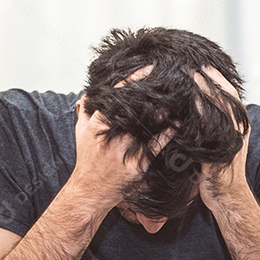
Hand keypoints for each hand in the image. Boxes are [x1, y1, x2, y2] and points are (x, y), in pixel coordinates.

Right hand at [71, 65, 174, 212]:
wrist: (90, 191)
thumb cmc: (87, 161)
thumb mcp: (80, 134)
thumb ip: (84, 113)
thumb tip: (86, 95)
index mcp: (97, 124)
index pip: (116, 95)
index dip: (133, 80)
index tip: (149, 68)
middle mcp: (111, 135)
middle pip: (135, 108)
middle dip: (153, 94)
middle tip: (170, 79)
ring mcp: (125, 150)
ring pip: (148, 125)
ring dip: (164, 112)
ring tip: (178, 98)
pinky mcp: (137, 164)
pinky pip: (156, 145)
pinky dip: (168, 134)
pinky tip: (177, 125)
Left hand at [192, 66, 250, 209]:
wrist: (227, 197)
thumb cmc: (218, 172)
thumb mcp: (219, 146)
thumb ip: (214, 128)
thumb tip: (199, 109)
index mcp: (239, 127)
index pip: (231, 96)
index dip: (219, 80)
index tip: (205, 66)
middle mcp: (239, 131)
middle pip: (227, 97)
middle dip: (212, 80)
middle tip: (196, 65)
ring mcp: (232, 139)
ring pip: (223, 108)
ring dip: (207, 90)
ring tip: (193, 75)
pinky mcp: (223, 149)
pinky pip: (213, 126)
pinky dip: (204, 111)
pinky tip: (193, 99)